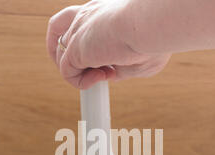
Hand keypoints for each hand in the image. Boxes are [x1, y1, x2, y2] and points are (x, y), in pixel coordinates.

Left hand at [46, 0, 170, 88]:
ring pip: (62, 55)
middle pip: (61, 31)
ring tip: (106, 75)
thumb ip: (122, 64)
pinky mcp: (74, 49)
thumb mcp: (138, 54)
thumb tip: (112, 74)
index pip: (81, 20)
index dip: (87, 40)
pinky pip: (67, 72)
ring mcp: (78, 31)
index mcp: (103, 11)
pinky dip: (82, 82)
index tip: (107, 58)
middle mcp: (87, 16)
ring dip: (81, 72)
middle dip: (69, 54)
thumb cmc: (153, 37)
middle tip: (90, 69)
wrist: (151, 25)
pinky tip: (103, 77)